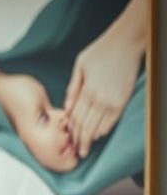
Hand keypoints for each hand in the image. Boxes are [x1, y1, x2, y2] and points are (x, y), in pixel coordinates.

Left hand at [64, 0, 147, 158]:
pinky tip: (100, 135)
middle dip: (80, 141)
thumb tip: (67, 109)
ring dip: (91, 138)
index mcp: (86, 91)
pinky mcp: (124, 98)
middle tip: (77, 153)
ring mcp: (113, 99)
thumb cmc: (101, 51)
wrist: (127, 41)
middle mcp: (99, 98)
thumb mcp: (79, 66)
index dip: (71, 133)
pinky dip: (105, 129)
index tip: (68, 142)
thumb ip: (73, 89)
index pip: (75, 119)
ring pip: (98, 126)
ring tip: (86, 149)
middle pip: (86, 126)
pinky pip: (113, 119)